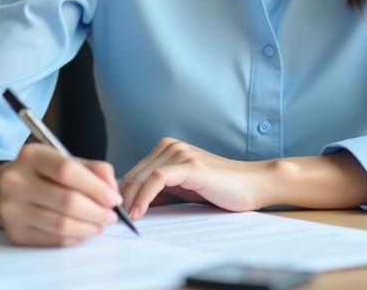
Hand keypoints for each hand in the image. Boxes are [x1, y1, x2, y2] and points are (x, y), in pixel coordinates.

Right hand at [0, 143, 122, 246]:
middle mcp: (16, 181)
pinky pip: (54, 240)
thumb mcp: (65, 160)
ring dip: (89, 228)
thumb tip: (112, 190)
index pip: (67, 171)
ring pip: (61, 225)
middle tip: (112, 215)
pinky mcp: (15, 233)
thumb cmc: (42, 174)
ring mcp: (12, 209)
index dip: (95, 187)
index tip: (113, 198)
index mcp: (31, 155)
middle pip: (67, 201)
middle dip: (97, 211)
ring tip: (101, 224)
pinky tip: (83, 231)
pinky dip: (75, 238)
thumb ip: (93, 170)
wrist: (4, 189)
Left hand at [119, 138, 273, 219]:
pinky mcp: (191, 166)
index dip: (120, 193)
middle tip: (115, 220)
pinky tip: (139, 212)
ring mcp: (181, 154)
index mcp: (167, 148)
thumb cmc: (220, 189)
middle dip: (121, 198)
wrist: (252, 184)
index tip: (114, 213)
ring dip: (129, 200)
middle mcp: (170, 146)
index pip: (132, 171)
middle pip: (133, 174)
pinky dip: (144, 196)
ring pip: (142, 176)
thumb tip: (133, 204)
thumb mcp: (183, 188)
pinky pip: (158, 179)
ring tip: (125, 219)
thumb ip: (161, 190)